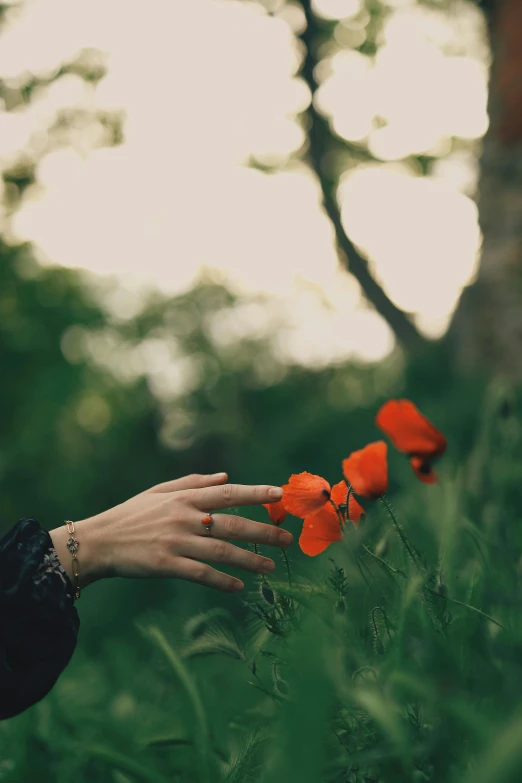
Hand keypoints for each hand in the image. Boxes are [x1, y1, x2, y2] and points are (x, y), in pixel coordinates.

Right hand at [50, 472, 291, 593]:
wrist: (99, 541)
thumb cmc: (131, 515)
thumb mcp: (160, 492)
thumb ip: (194, 482)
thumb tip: (226, 476)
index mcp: (184, 498)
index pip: (227, 493)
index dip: (255, 493)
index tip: (279, 494)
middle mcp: (184, 518)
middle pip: (232, 524)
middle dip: (263, 531)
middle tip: (287, 539)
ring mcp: (176, 542)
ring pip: (222, 551)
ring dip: (250, 560)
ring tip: (271, 567)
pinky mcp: (167, 565)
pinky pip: (202, 574)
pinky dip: (222, 581)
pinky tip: (239, 586)